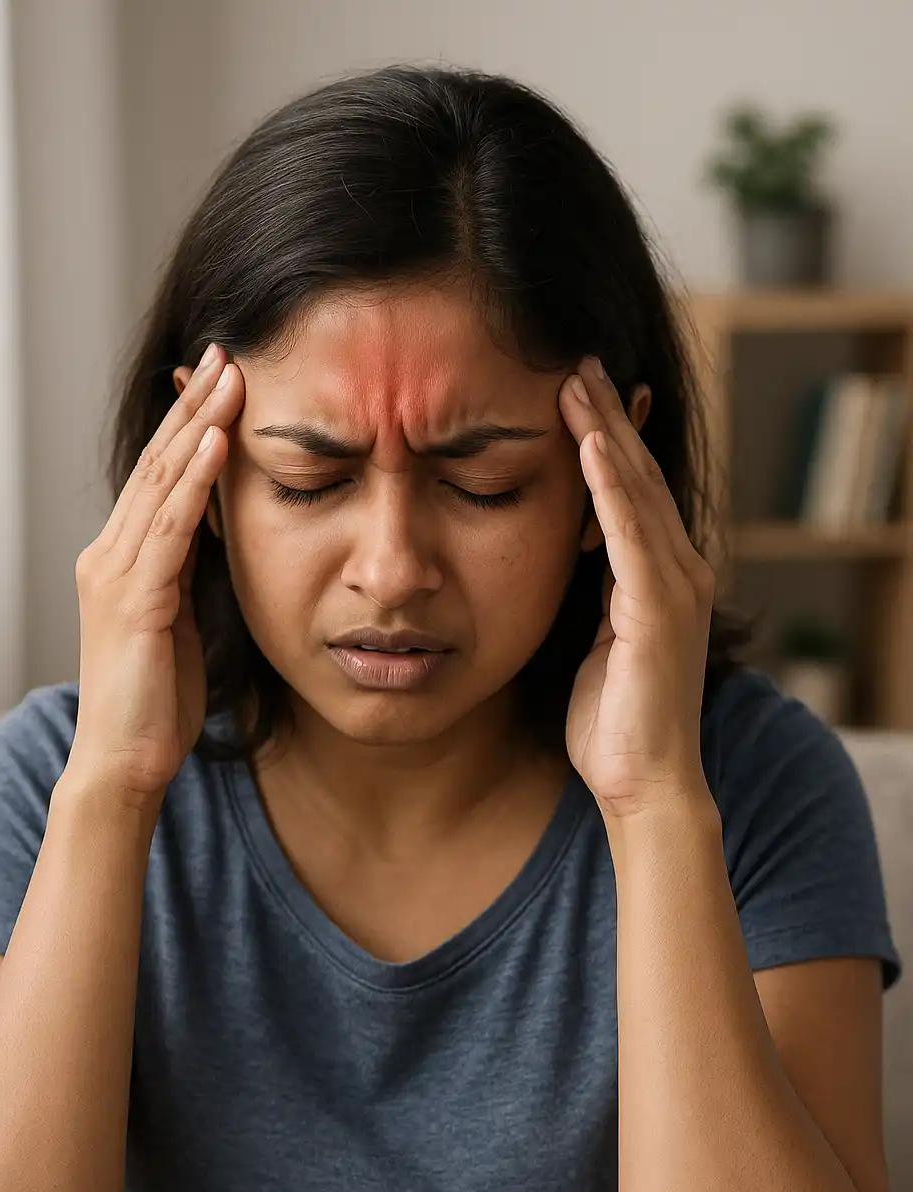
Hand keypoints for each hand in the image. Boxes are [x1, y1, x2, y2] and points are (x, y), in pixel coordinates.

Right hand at [65, 344, 244, 805]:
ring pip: (162, 483)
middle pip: (157, 463)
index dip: (188, 425)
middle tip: (225, 352)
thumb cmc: (157, 703)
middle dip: (193, 406)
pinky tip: (217, 443)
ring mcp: (117, 574)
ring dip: (199, 426)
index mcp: (121, 561)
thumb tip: (224, 537)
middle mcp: (110, 555)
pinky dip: (194, 482)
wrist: (124, 762)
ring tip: (230, 376)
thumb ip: (191, 577)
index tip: (221, 380)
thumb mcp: (181, 623)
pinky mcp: (135, 599)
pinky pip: (170, 528)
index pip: (159, 476)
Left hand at [558, 356, 716, 820]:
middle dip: (607, 415)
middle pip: (636, 476)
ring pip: (636, 490)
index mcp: (658, 579)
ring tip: (576, 378)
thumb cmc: (613, 725)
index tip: (574, 392)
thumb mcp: (592, 643)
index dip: (605, 439)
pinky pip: (632, 531)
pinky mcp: (659, 607)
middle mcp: (677, 571)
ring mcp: (674, 586)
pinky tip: (590, 440)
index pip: (629, 493)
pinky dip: (611, 483)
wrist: (645, 784)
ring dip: (607, 430)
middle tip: (575, 360)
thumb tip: (560, 559)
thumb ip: (587, 595)